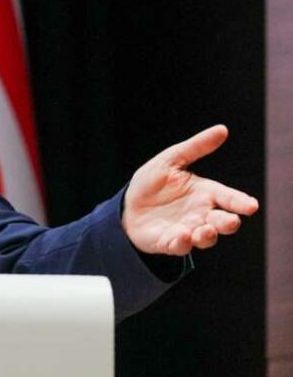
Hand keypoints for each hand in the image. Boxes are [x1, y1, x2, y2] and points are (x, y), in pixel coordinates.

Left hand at [123, 125, 258, 255]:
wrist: (127, 205)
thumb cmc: (153, 183)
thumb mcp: (170, 160)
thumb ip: (195, 147)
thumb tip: (222, 129)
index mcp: (206, 193)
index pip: (228, 197)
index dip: (240, 202)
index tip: (251, 206)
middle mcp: (201, 214)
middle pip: (223, 221)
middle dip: (228, 223)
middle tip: (231, 221)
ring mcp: (188, 230)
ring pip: (206, 238)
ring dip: (208, 236)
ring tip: (206, 230)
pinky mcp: (170, 243)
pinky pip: (180, 247)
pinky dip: (183, 243)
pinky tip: (182, 236)